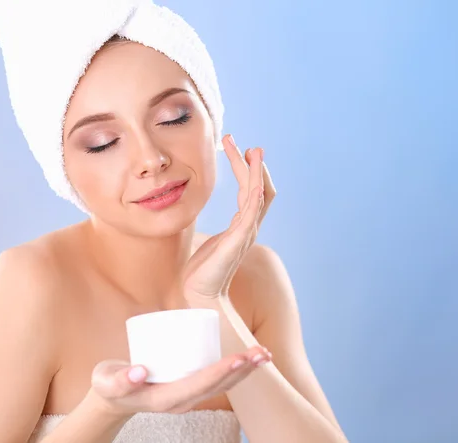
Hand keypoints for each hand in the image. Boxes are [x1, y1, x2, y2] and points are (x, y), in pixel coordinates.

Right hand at [88, 345, 272, 415]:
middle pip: (217, 386)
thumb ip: (120, 378)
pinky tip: (250, 359)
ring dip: (246, 370)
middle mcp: (182, 401)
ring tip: (265, 354)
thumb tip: (140, 371)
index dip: (220, 373)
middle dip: (242, 370)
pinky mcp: (190, 388)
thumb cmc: (110, 384)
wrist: (113, 397)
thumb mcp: (108, 381)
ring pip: (222, 385)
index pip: (199, 386)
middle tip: (263, 353)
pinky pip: (217, 381)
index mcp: (165, 400)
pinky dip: (236, 370)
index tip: (239, 359)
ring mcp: (188, 397)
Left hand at [182, 134, 275, 300]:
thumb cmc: (201, 272)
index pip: (250, 190)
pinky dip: (256, 191)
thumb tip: (199, 218)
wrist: (200, 295)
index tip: (237, 148)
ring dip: (255, 171)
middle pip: (257, 187)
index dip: (246, 168)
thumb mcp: (207, 242)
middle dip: (248, 162)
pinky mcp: (239, 239)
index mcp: (241, 226)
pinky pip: (252, 210)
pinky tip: (253, 176)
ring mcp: (246, 232)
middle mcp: (248, 226)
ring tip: (251, 150)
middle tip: (233, 140)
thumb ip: (213, 231)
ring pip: (258, 194)